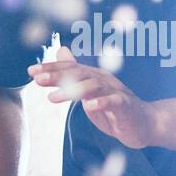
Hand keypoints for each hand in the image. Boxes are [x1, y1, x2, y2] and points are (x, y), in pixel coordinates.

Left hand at [28, 46, 158, 148]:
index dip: (50, 69)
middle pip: (78, 73)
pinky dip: (101, 102)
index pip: (70, 69)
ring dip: (72, 90)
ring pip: (93, 86)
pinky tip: (89, 106)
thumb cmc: (115, 109)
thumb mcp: (90, 91)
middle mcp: (103, 80)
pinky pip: (113, 102)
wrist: (145, 124)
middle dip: (56, 75)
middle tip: (37, 79)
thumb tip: (60, 51)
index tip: (31, 72)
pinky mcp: (125, 106)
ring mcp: (115, 92)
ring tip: (53, 98)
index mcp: (93, 77)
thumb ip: (75, 74)